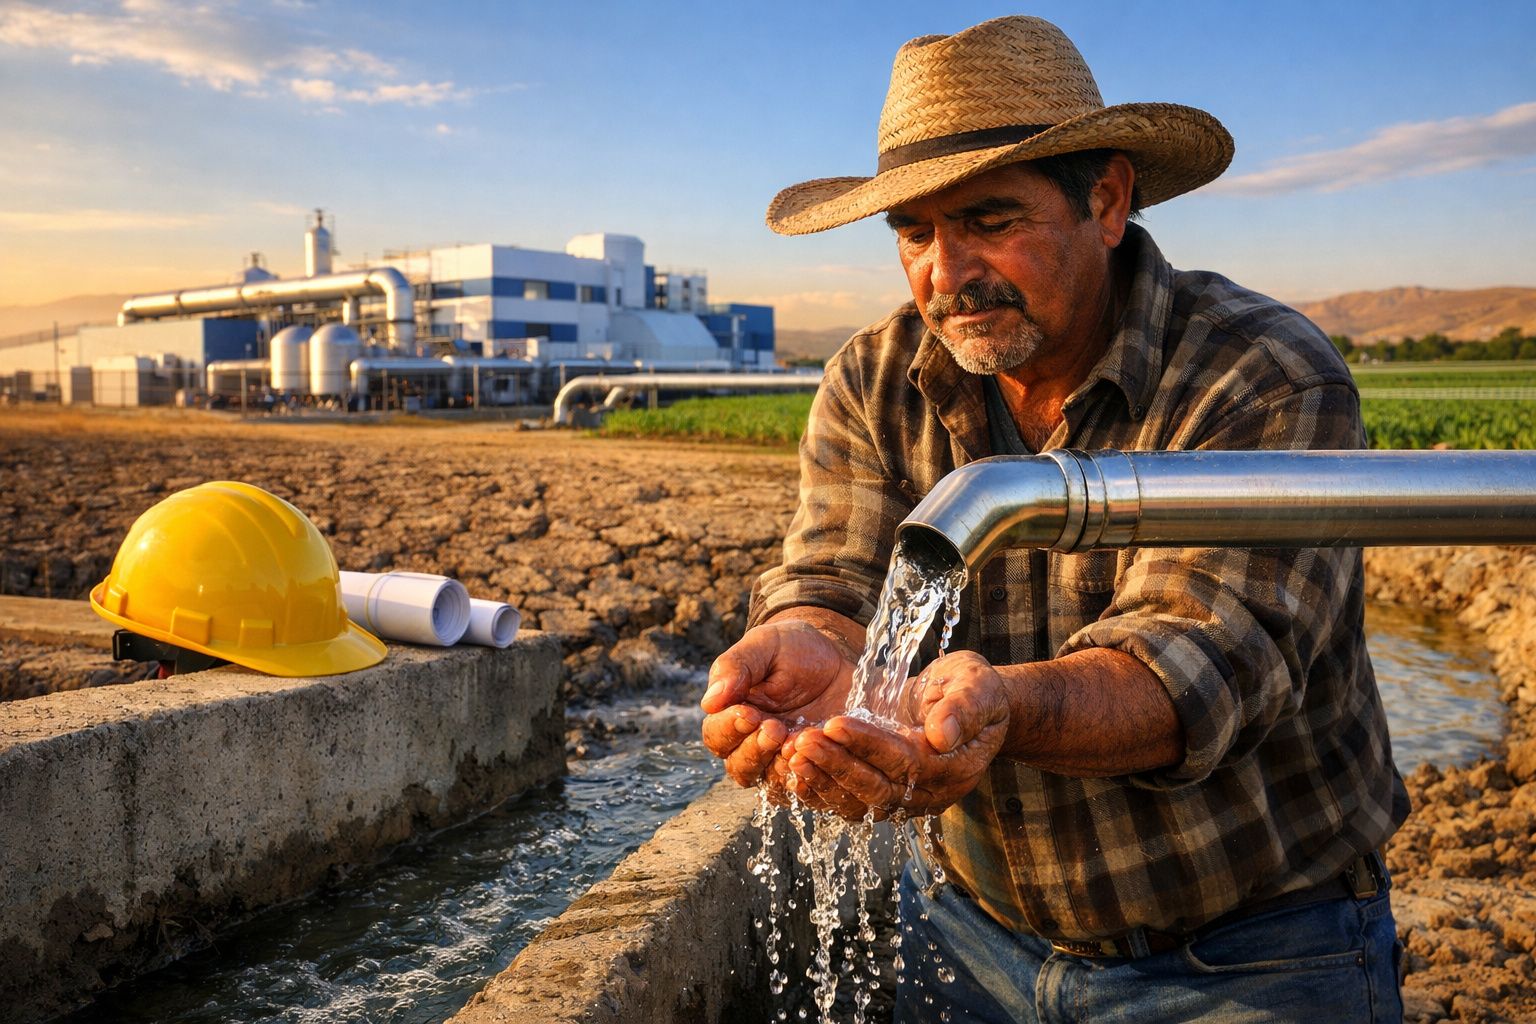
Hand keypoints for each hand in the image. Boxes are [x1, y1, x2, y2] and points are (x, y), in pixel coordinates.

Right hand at [701, 616, 856, 791]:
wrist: (835, 657)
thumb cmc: (791, 648)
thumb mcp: (764, 646)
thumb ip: (735, 668)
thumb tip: (709, 702)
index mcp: (731, 715)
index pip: (717, 735)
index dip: (729, 729)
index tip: (749, 713)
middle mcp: (752, 745)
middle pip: (740, 768)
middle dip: (755, 751)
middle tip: (775, 728)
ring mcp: (782, 760)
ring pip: (770, 783)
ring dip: (781, 767)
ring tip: (797, 742)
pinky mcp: (813, 767)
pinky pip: (807, 788)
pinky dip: (810, 780)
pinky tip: (818, 761)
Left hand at [785, 650, 1009, 819]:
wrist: (972, 705)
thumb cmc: (975, 689)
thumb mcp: (978, 686)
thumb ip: (964, 707)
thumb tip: (942, 733)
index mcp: (955, 768)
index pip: (907, 763)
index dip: (869, 744)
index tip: (835, 722)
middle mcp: (931, 794)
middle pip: (878, 790)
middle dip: (837, 765)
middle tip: (802, 741)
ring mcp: (908, 801)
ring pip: (860, 804)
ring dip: (824, 781)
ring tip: (792, 754)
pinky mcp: (888, 797)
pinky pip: (851, 804)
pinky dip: (822, 791)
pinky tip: (794, 771)